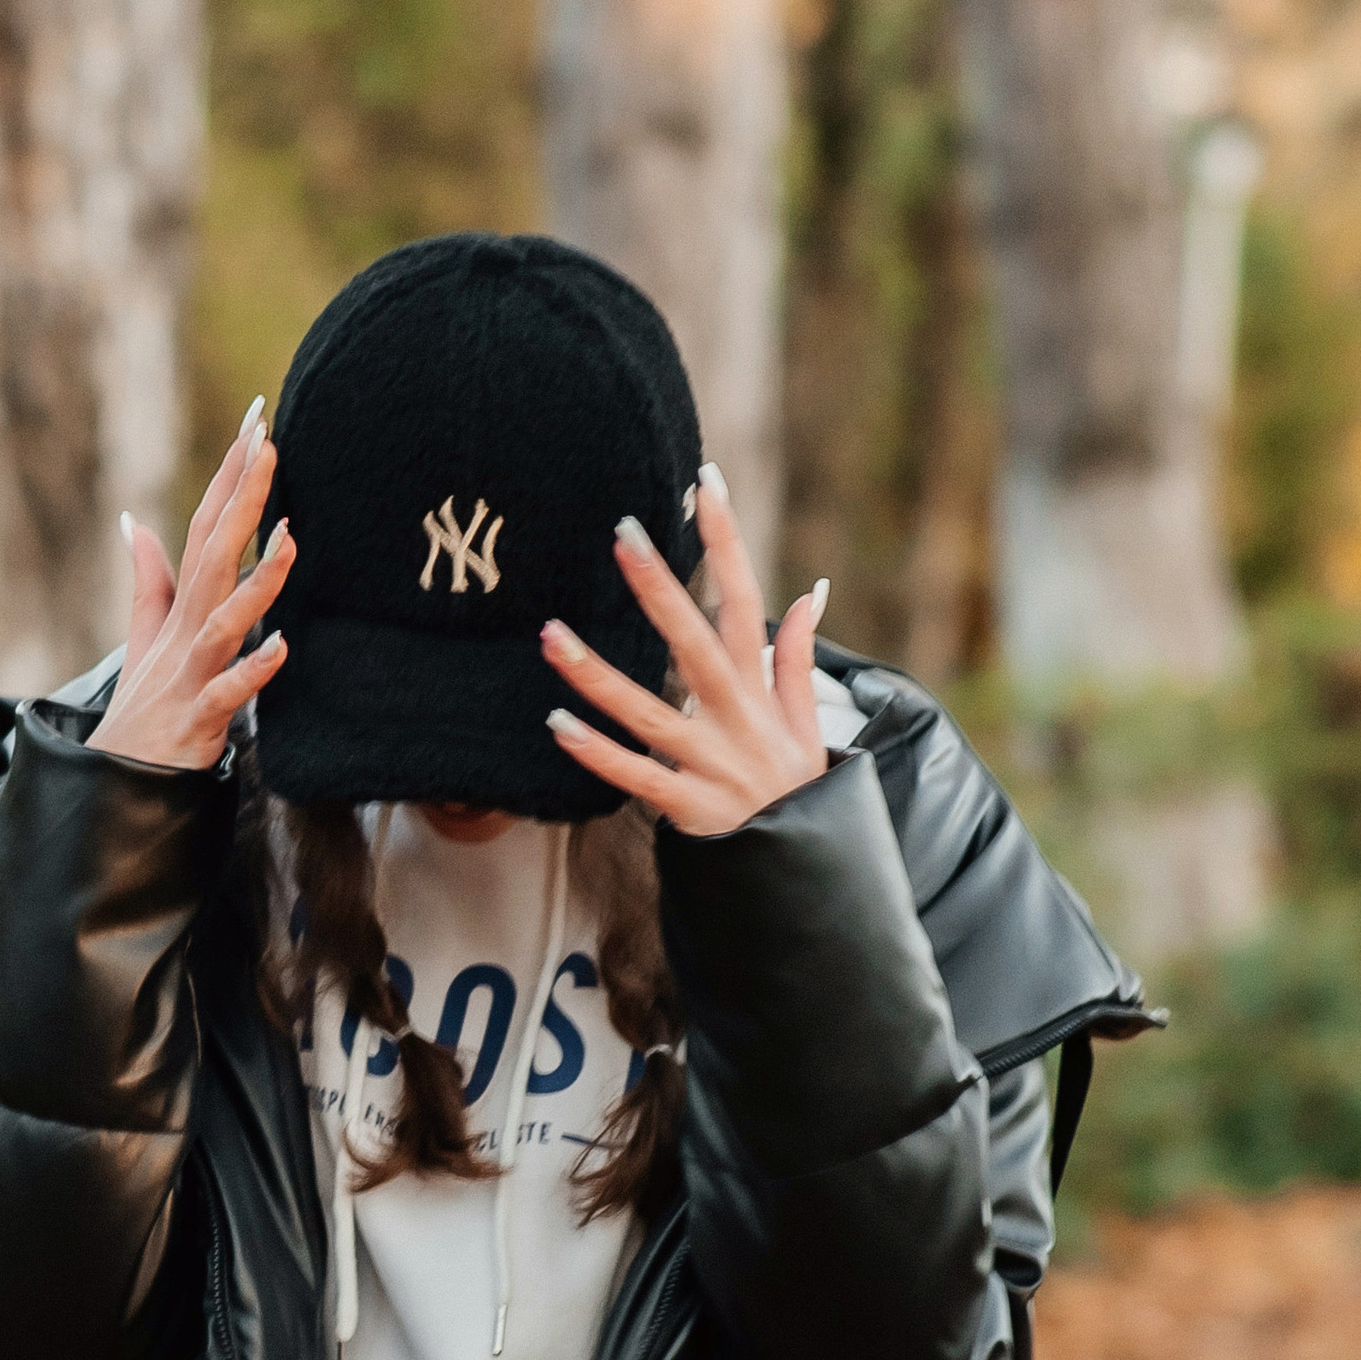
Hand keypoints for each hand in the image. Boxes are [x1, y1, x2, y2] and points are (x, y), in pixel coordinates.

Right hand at [94, 400, 293, 773]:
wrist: (115, 784)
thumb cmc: (141, 709)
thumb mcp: (142, 637)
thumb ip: (147, 581)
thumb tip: (134, 523)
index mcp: (179, 608)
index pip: (205, 529)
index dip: (230, 478)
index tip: (256, 426)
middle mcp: (185, 632)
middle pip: (215, 555)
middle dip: (242, 499)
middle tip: (268, 445)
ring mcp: (191, 673)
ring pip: (225, 619)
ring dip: (258, 579)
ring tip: (289, 536)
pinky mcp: (199, 717)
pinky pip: (230, 691)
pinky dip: (254, 669)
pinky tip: (282, 647)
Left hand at [542, 466, 828, 835]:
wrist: (810, 874)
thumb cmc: (801, 791)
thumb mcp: (810, 724)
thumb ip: (800, 659)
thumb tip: (811, 594)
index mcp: (763, 689)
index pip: (747, 599)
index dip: (727, 541)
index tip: (705, 485)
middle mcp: (738, 718)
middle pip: (695, 641)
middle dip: (661, 587)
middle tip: (623, 534)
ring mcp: (712, 763)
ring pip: (648, 711)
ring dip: (596, 673)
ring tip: (550, 634)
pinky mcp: (688, 807)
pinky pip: (635, 776)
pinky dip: (596, 753)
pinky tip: (555, 724)